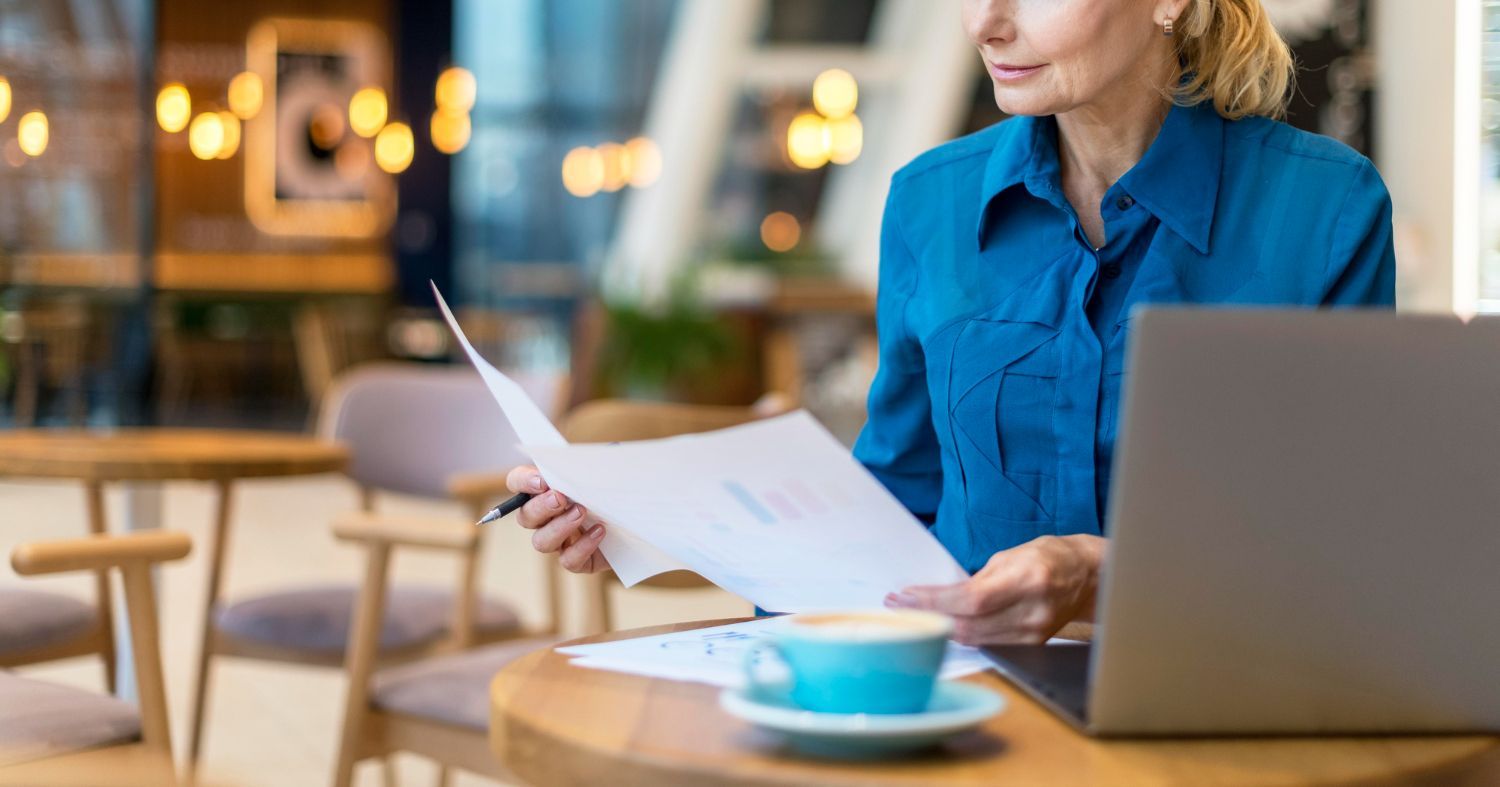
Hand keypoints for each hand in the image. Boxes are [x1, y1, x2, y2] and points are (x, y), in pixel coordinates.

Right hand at [505, 465, 610, 573]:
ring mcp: (561, 541)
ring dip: (559, 527)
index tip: (542, 481)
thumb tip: (577, 461)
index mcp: (546, 490)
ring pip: (541, 542)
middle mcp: (547, 518)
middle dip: (540, 507)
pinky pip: (569, 560)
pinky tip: (599, 531)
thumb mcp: (604, 471)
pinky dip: (583, 546)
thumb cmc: (616, 488)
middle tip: (560, 498)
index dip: (523, 482)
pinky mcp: (579, 560)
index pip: (517, 482)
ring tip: (581, 512)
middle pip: (526, 516)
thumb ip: (586, 464)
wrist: (639, 518)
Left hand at [885, 535, 1104, 644]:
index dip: (934, 601)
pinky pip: (988, 644)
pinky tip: (944, 623)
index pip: (971, 600)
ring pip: (975, 639)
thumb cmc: (1046, 557)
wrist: (1085, 576)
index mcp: (1027, 580)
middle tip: (900, 605)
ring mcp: (1034, 633)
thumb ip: (977, 579)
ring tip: (914, 614)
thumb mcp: (1010, 556)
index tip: (906, 595)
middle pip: (969, 625)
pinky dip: (963, 634)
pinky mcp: (1032, 645)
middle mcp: (1032, 611)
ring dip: (941, 627)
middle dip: (929, 616)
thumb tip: (942, 597)